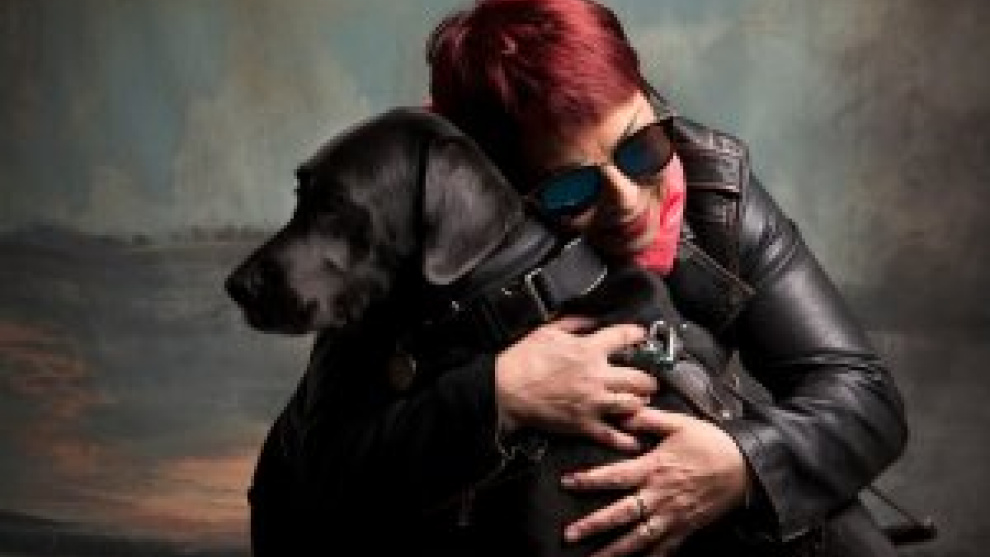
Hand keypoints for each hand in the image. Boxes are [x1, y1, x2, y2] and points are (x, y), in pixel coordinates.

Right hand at [495, 317, 656, 450]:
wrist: (505, 389)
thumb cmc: (523, 359)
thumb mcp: (547, 331)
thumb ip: (575, 323)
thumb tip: (593, 319)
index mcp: (588, 349)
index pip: (623, 337)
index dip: (637, 334)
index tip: (641, 336)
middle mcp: (596, 376)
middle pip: (639, 378)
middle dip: (648, 379)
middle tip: (649, 380)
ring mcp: (593, 402)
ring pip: (632, 404)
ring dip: (640, 403)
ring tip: (640, 402)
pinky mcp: (584, 424)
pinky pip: (613, 435)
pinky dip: (627, 439)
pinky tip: (636, 439)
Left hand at [560, 408, 749, 556]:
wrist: (746, 467)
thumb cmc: (711, 444)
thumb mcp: (679, 423)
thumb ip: (648, 419)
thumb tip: (623, 413)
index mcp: (654, 468)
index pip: (615, 475)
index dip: (589, 480)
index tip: (567, 483)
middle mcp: (660, 495)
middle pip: (622, 514)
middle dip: (594, 525)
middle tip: (570, 535)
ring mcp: (673, 516)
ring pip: (639, 538)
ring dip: (615, 550)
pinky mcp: (686, 529)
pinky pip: (664, 549)